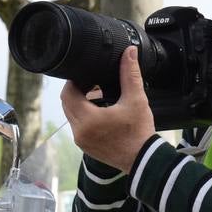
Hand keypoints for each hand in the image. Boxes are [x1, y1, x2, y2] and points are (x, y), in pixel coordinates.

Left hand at [61, 47, 156, 172]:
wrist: (144, 160)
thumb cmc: (140, 132)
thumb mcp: (136, 100)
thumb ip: (130, 74)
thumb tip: (129, 52)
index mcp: (88, 119)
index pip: (67, 93)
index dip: (74, 81)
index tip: (87, 74)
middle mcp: (80, 131)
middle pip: (66, 103)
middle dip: (76, 90)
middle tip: (91, 81)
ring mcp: (81, 141)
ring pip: (71, 115)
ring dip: (80, 103)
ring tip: (97, 95)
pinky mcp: (86, 147)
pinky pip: (78, 126)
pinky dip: (84, 116)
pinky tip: (100, 111)